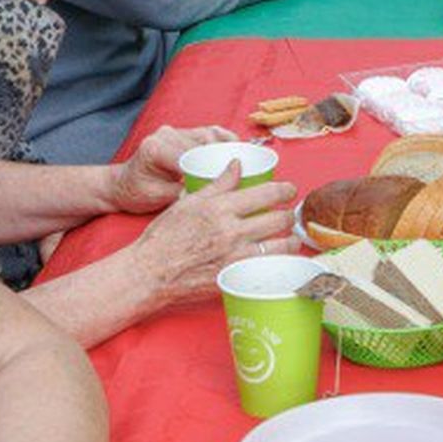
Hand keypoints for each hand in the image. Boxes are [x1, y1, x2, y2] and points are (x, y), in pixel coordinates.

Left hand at [111, 124, 231, 214]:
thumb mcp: (157, 197)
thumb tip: (209, 194)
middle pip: (203, 146)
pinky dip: (224, 139)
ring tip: (243, 164)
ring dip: (226, 149)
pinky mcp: (184, 133)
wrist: (123, 184)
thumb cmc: (136, 192)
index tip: (227, 183)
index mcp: (155, 148)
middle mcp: (165, 134)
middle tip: (241, 176)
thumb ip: (182, 193)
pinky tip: (237, 146)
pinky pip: (209, 132)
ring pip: (209, 136)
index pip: (190, 158)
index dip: (210, 171)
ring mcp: (175, 131)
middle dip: (222, 161)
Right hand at [123, 178, 300, 305]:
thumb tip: (237, 165)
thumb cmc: (165, 236)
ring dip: (291, 240)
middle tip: (289, 214)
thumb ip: (218, 183)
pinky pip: (269, 267)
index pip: (266, 194)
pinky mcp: (235, 277)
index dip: (285, 190)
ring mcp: (236, 256)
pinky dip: (278, 262)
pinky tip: (279, 259)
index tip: (290, 190)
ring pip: (280, 245)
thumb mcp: (189, 202)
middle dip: (289, 215)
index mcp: (220, 208)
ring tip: (291, 238)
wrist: (151, 272)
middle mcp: (232, 231)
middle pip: (278, 219)